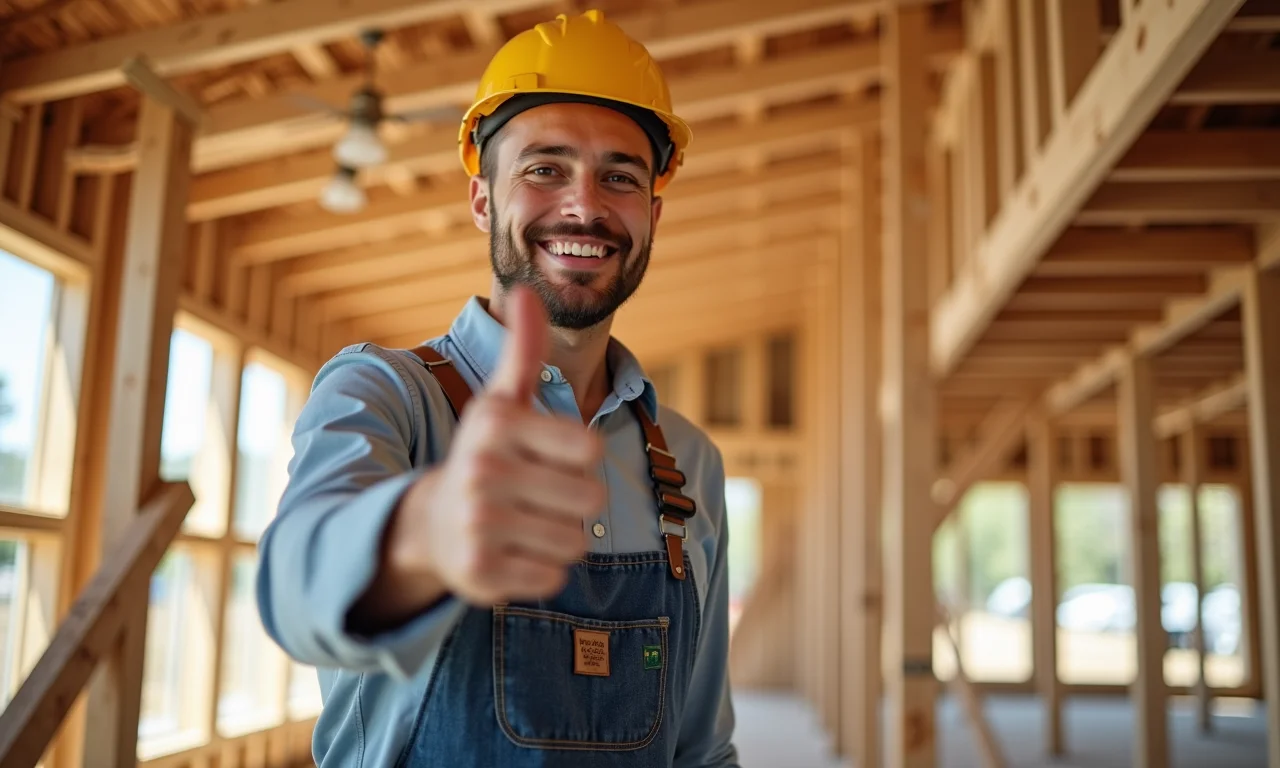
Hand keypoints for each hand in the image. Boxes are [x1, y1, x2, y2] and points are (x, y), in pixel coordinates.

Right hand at [391, 285, 605, 605]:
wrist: (430, 523)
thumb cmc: (485, 455)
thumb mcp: (502, 401)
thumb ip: (523, 349)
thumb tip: (527, 290)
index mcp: (496, 425)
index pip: (591, 449)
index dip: (580, 457)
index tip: (548, 456)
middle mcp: (482, 473)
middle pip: (591, 498)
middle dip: (575, 500)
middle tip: (538, 495)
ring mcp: (479, 526)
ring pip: (576, 541)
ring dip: (561, 536)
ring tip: (526, 523)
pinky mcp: (480, 574)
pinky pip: (553, 577)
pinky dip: (542, 570)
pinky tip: (512, 552)